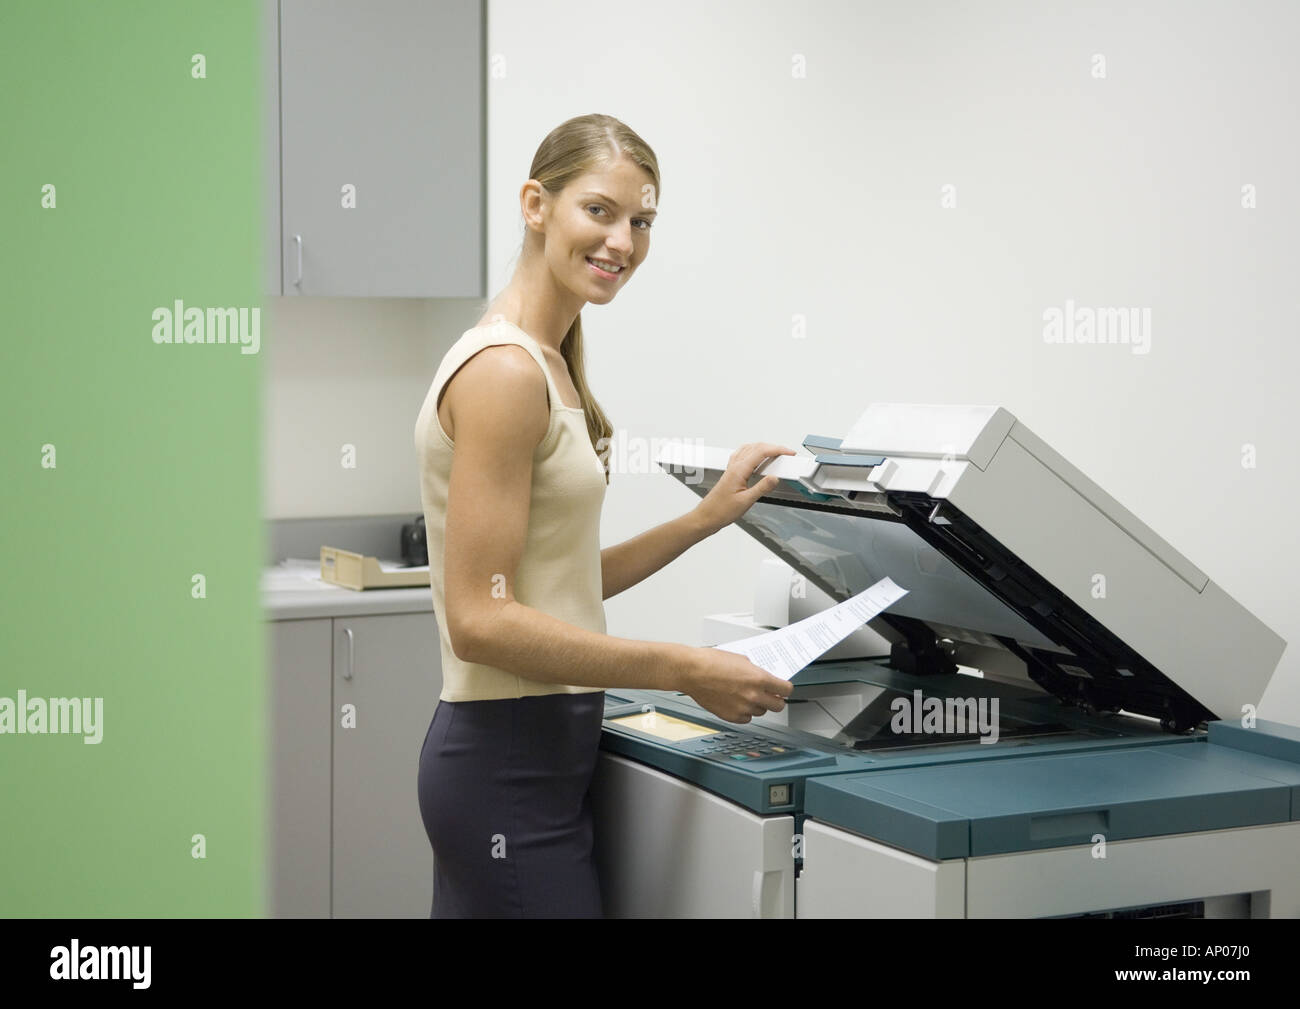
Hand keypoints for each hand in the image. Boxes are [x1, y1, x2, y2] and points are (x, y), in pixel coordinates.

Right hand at [677, 646, 793, 723]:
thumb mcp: (741, 659)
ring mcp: (742, 708)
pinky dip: (745, 712)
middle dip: (776, 700)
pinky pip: (746, 719)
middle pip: (778, 706)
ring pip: (761, 712)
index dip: (785, 689)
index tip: (783, 689)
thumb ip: (755, 671)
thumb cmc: (711, 662)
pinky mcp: (731, 716)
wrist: (692, 672)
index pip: (786, 690)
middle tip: (771, 696)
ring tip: (748, 696)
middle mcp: (753, 695)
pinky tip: (738, 703)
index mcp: (758, 679)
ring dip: (758, 705)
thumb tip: (764, 679)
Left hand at [693, 442, 794, 535]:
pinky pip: (742, 455)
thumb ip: (762, 488)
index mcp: (738, 470)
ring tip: (775, 453)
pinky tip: (755, 458)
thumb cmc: (721, 511)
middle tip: (786, 453)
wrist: (706, 516)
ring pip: (748, 449)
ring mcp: (731, 468)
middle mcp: (734, 466)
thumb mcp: (746, 501)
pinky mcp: (730, 473)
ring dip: (763, 447)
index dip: (777, 450)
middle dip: (773, 447)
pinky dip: (752, 452)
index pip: (761, 452)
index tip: (788, 453)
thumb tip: (775, 478)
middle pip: (756, 447)